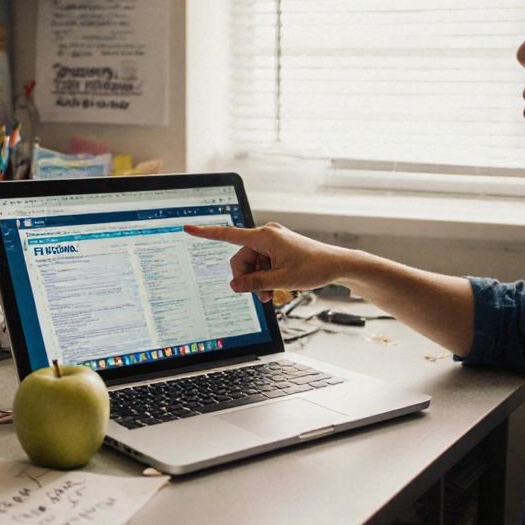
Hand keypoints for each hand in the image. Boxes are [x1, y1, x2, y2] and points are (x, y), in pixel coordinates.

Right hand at [182, 222, 347, 302]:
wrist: (336, 265)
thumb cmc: (314, 268)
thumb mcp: (282, 281)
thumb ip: (255, 283)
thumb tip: (234, 285)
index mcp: (265, 236)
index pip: (229, 235)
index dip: (206, 233)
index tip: (188, 228)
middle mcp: (266, 235)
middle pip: (241, 258)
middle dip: (247, 278)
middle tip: (262, 296)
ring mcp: (272, 241)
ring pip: (250, 264)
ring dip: (257, 280)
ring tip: (271, 294)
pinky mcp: (277, 248)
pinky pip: (261, 263)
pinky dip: (264, 276)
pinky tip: (275, 286)